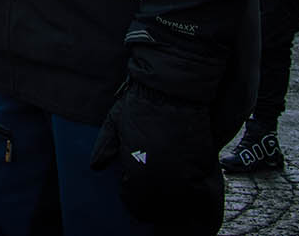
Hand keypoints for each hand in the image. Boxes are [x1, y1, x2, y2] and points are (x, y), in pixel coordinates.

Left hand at [90, 81, 223, 232]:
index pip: (135, 204)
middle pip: (157, 207)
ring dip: (172, 195)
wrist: (171, 91)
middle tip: (151, 187)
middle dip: (152, 200)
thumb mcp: (114, 124)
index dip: (133, 198)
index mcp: (136, 173)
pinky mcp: (202, 167)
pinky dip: (193, 187)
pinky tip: (184, 177)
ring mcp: (183, 176)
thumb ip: (104, 147)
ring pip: (178, 201)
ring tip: (167, 181)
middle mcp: (159, 181)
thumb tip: (96, 166)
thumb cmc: (140, 105)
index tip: (134, 190)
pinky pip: (198, 190)